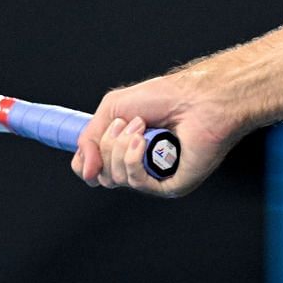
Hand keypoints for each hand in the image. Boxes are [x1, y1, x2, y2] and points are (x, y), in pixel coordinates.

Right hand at [70, 68, 243, 197]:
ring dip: (122, 147)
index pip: (93, 170)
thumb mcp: (113, 109)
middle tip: (133, 123)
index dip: (86, 160)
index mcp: (126, 152)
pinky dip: (134, 159)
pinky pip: (138, 184)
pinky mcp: (171, 186)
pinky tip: (143, 142)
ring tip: (143, 127)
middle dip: (108, 143)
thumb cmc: (166, 97)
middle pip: (100, 174)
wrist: (198, 98)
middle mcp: (140, 168)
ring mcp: (155, 179)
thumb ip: (88, 138)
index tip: (91, 142)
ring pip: (116, 178)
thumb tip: (85, 172)